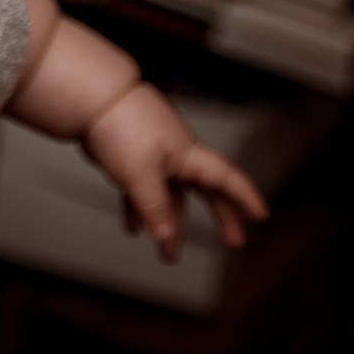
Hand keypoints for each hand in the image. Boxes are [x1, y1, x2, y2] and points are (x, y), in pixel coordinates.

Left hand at [81, 84, 269, 262]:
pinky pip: (143, 190)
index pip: (226, 178)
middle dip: (221, 216)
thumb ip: (155, 207)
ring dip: (169, 225)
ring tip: (167, 254)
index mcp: (187, 155)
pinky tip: (132, 228)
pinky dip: (140, 209)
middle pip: (207, 190)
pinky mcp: (134, 157)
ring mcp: (156, 156)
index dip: (246, 197)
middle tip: (235, 240)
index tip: (262, 214)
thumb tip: (166, 236)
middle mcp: (177, 156)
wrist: (92, 99)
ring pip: (170, 196)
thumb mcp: (141, 174)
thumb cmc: (121, 125)